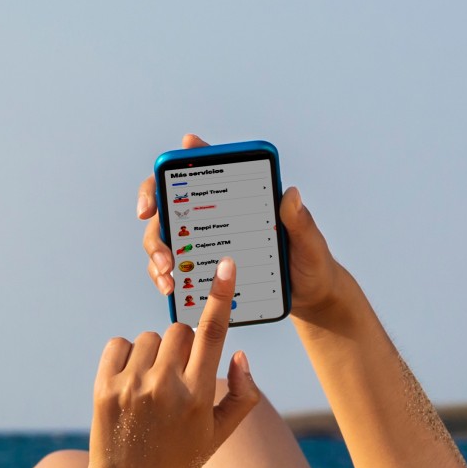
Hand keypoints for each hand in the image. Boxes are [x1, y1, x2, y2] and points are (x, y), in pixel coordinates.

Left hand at [82, 256, 261, 467]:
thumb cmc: (179, 459)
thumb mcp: (218, 435)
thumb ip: (243, 396)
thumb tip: (241, 354)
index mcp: (198, 396)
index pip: (213, 335)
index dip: (221, 297)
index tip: (226, 266)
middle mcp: (165, 387)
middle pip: (179, 331)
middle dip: (183, 346)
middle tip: (177, 378)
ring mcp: (132, 386)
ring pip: (150, 336)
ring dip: (154, 352)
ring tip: (151, 387)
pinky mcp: (105, 386)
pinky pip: (120, 343)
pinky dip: (126, 355)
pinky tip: (130, 381)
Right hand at [136, 133, 351, 323]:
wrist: (311, 296)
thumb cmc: (311, 263)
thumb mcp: (309, 243)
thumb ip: (300, 222)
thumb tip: (291, 193)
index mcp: (238, 197)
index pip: (196, 171)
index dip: (169, 171)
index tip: (158, 194)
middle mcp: (214, 214)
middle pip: (168, 207)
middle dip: (155, 228)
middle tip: (164, 256)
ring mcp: (206, 241)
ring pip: (164, 238)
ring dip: (156, 255)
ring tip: (167, 279)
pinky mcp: (205, 268)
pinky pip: (174, 267)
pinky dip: (164, 276)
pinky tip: (170, 289)